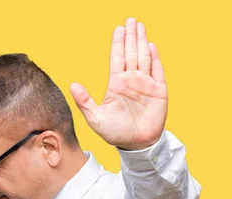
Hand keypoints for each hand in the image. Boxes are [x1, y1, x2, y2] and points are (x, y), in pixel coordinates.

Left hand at [69, 17, 167, 150]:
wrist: (135, 144)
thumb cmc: (115, 132)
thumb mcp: (95, 118)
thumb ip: (84, 101)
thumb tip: (72, 84)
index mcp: (116, 84)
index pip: (117, 59)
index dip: (117, 44)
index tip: (118, 29)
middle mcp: (131, 80)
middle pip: (131, 53)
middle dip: (131, 36)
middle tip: (131, 20)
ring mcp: (145, 84)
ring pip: (144, 57)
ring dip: (142, 41)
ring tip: (140, 26)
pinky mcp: (158, 91)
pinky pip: (157, 71)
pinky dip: (155, 58)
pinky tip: (151, 46)